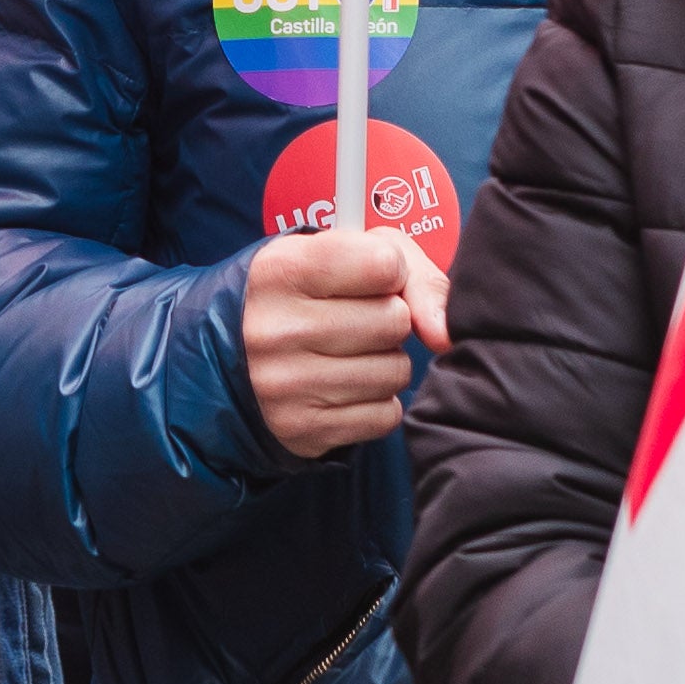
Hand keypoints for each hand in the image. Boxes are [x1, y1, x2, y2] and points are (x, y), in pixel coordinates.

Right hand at [243, 228, 451, 458]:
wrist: (240, 354)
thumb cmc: (311, 293)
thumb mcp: (347, 255)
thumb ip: (413, 272)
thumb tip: (444, 334)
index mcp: (281, 269)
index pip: (383, 264)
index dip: (389, 270)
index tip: (367, 276)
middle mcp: (274, 328)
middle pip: (394, 321)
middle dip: (389, 320)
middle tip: (355, 320)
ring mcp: (284, 384)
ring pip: (395, 371)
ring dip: (386, 362)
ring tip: (350, 353)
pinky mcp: (301, 429)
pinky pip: (385, 416)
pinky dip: (377, 401)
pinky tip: (346, 387)